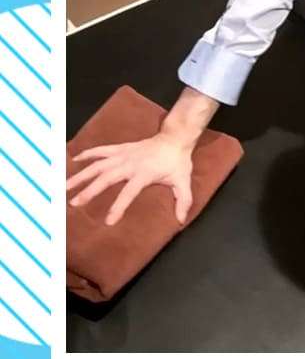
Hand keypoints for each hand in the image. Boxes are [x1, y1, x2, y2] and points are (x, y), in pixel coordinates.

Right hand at [68, 128, 195, 234]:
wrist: (175, 137)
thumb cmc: (178, 162)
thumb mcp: (183, 182)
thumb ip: (183, 201)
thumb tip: (181, 220)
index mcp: (144, 174)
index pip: (128, 192)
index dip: (118, 206)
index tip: (108, 221)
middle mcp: (130, 163)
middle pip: (106, 178)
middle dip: (89, 191)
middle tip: (74, 203)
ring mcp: (123, 154)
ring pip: (98, 164)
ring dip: (82, 175)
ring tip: (66, 185)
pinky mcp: (120, 148)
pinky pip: (101, 150)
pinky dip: (88, 154)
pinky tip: (74, 160)